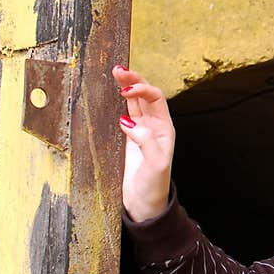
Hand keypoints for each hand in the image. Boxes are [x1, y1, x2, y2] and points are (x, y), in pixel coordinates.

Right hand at [112, 65, 175, 221]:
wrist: (143, 204)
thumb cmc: (154, 186)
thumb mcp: (155, 165)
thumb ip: (146, 143)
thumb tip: (128, 122)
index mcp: (164, 129)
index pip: (155, 99)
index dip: (142, 91)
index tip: (126, 92)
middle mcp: (153, 126)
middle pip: (144, 95)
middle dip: (133, 80)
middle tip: (118, 70)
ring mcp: (138, 131)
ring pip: (132, 102)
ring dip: (124, 86)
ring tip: (115, 72)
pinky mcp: (125, 138)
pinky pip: (121, 114)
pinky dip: (115, 102)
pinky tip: (108, 92)